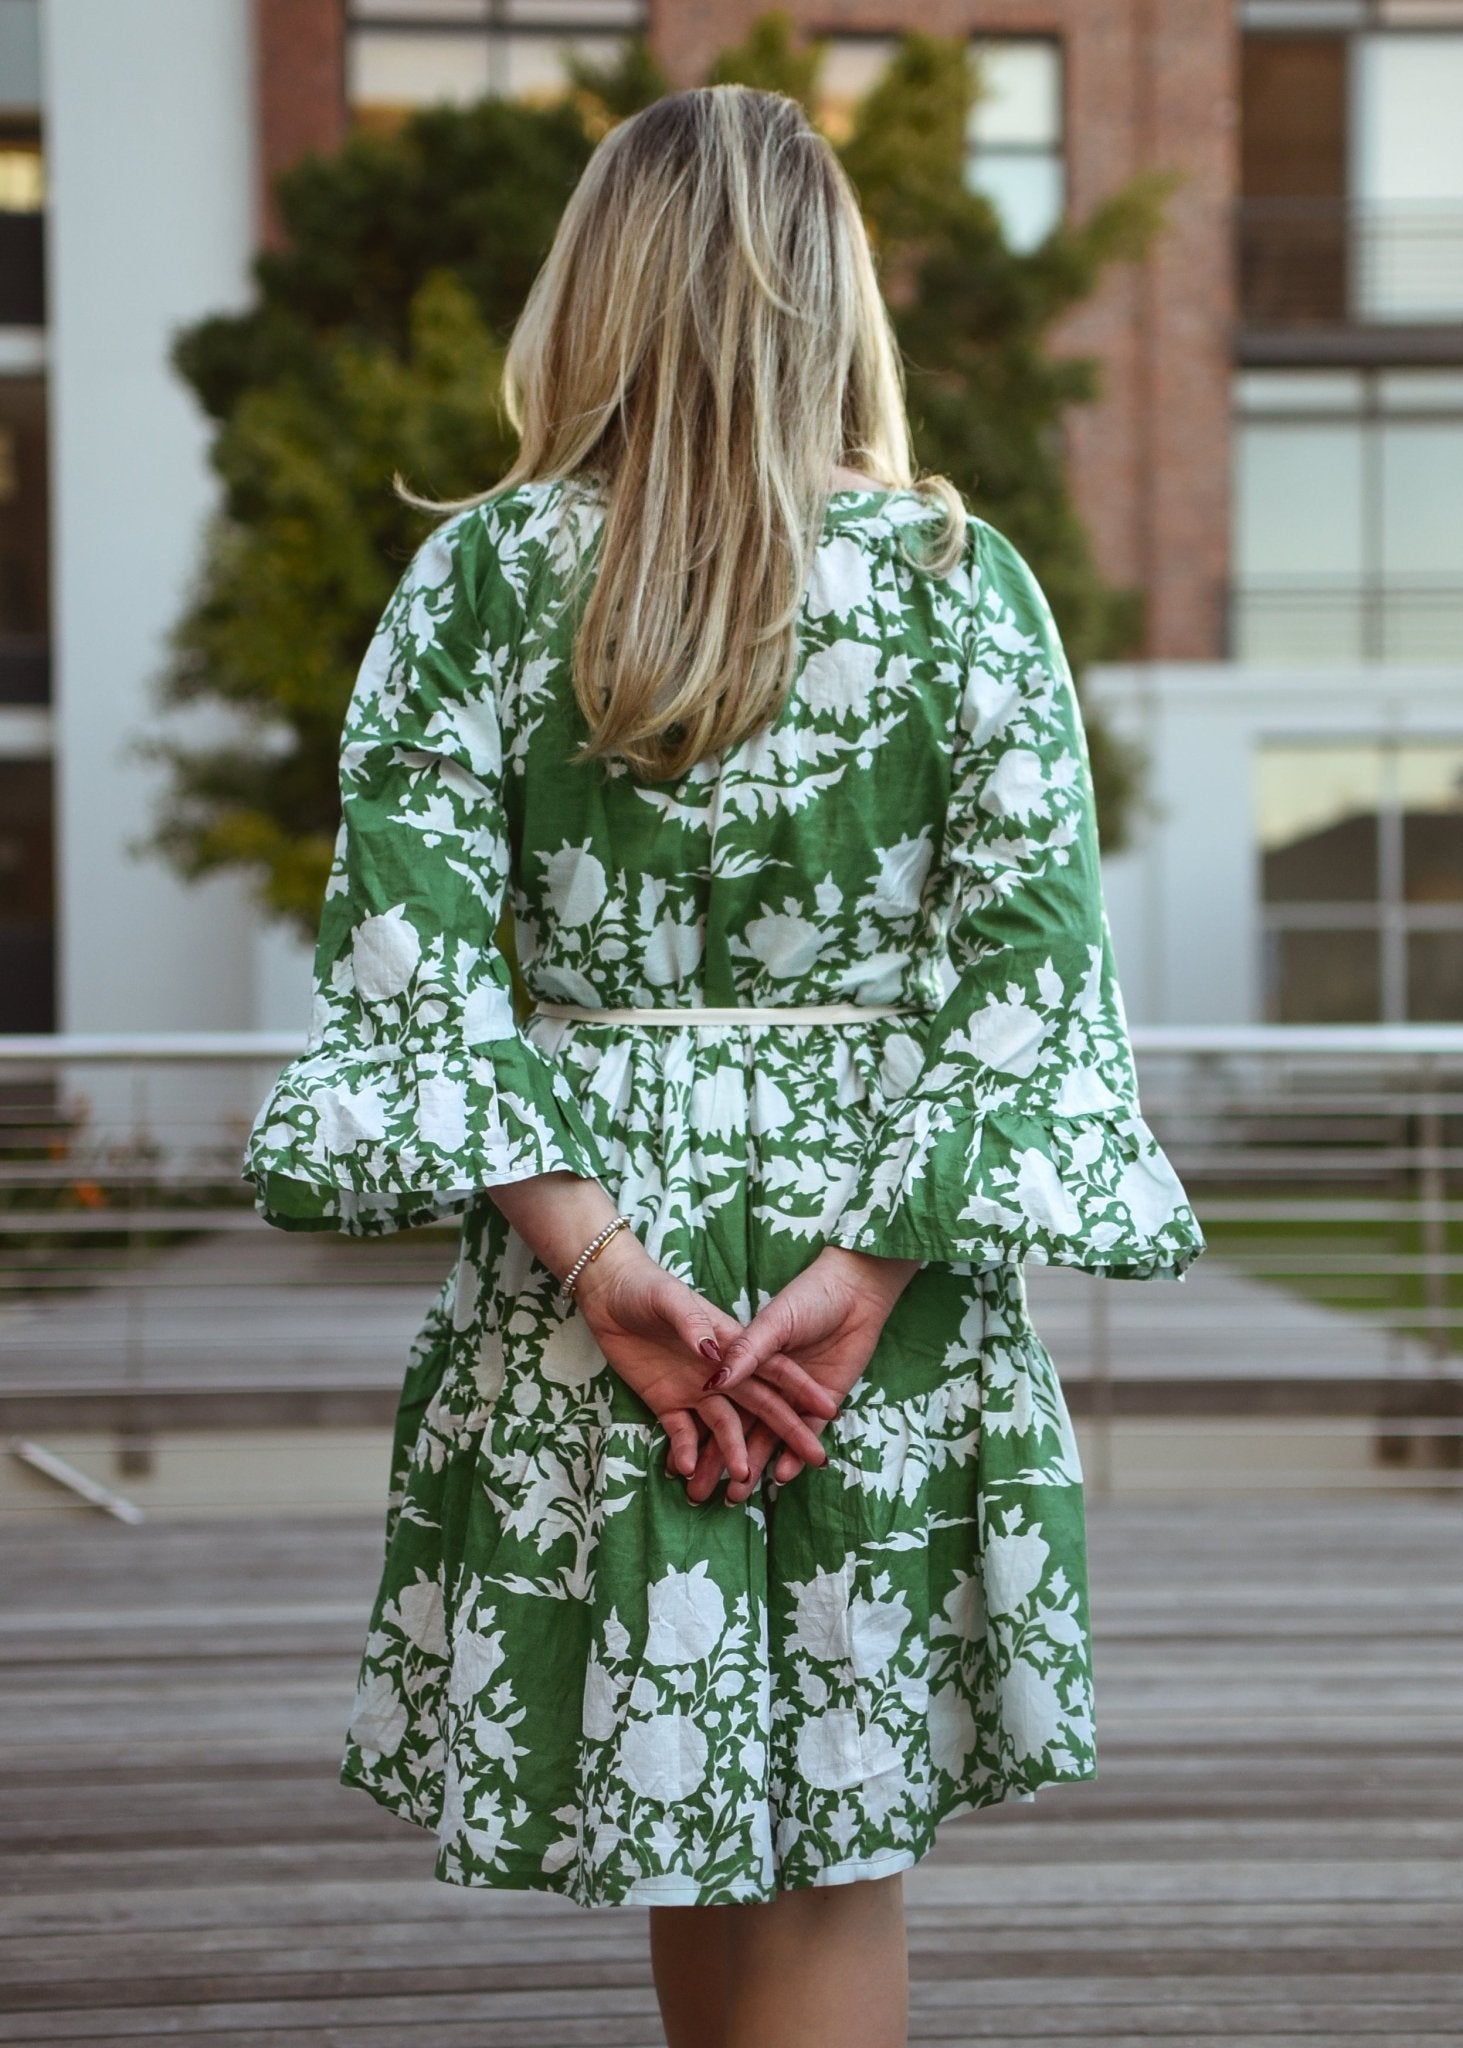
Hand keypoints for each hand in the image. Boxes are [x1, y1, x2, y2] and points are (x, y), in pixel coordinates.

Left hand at [573, 1232, 837, 1485]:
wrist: (608, 1294)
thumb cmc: (647, 1288)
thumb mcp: (670, 1300)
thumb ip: (693, 1325)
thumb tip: (715, 1357)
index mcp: (732, 1343)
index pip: (775, 1369)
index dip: (802, 1389)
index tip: (829, 1410)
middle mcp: (721, 1372)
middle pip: (761, 1405)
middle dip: (787, 1432)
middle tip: (814, 1459)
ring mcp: (696, 1390)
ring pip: (723, 1428)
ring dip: (732, 1453)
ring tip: (741, 1481)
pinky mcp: (666, 1402)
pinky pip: (682, 1433)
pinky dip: (686, 1451)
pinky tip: (687, 1468)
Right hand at [685, 1246, 921, 1504]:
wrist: (856, 1287)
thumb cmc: (808, 1297)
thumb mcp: (772, 1322)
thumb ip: (746, 1351)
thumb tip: (713, 1382)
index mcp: (746, 1359)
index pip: (720, 1402)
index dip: (702, 1430)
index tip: (685, 1462)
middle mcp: (765, 1380)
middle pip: (737, 1426)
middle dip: (719, 1460)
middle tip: (700, 1494)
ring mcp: (796, 1394)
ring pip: (768, 1435)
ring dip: (754, 1464)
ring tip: (734, 1497)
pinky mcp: (826, 1400)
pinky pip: (806, 1431)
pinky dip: (792, 1454)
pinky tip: (779, 1475)